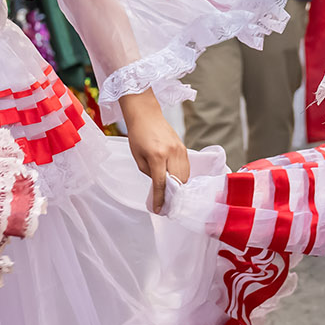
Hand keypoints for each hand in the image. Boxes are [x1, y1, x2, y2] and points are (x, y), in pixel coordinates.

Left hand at [123, 93, 189, 212]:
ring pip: (184, 175)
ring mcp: (180, 150)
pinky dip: (182, 176)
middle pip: (177, 181)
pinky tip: (175, 181)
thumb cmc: (138, 135)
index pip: (161, 183)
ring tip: (171, 195)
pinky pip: (186, 167)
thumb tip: (159, 185)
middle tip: (167, 205)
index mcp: (157, 155)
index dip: (160, 199)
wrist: (146, 115)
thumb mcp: (138, 157)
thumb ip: (149, 173)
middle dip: (172, 196)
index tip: (159, 209)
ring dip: (179, 187)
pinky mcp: (184, 147)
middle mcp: (171, 153)